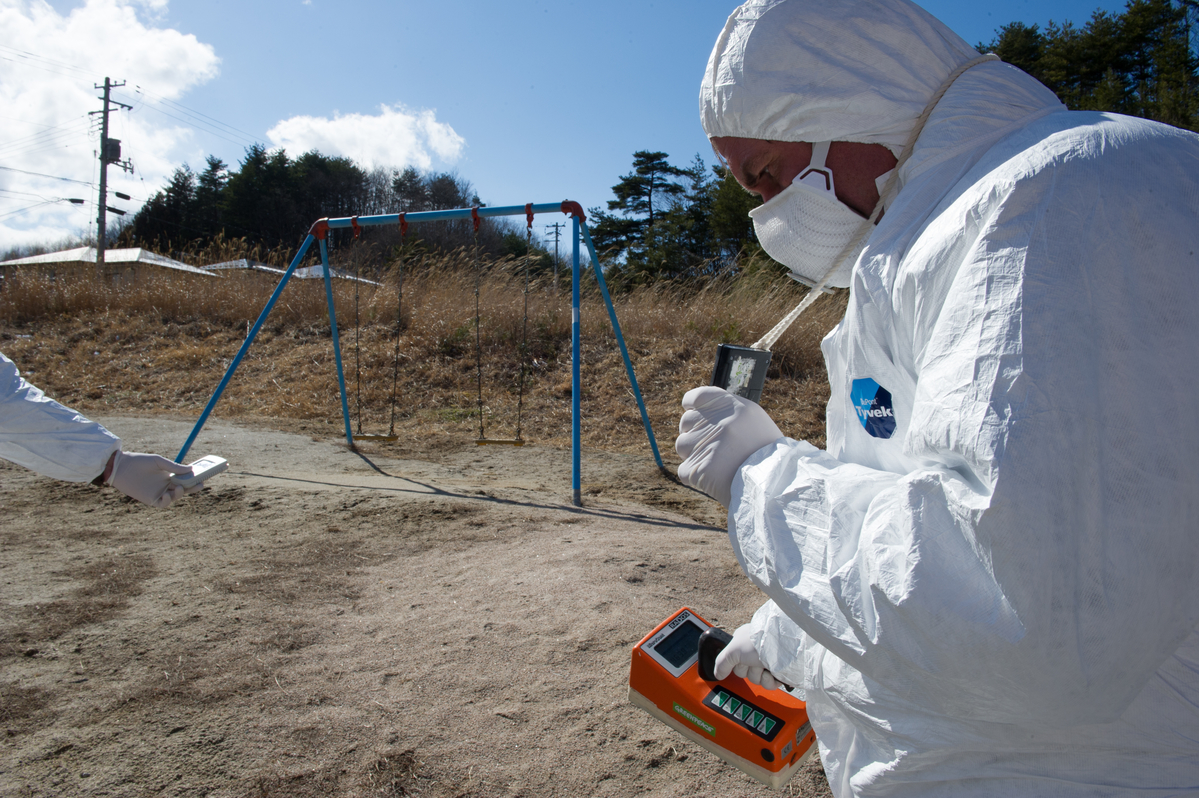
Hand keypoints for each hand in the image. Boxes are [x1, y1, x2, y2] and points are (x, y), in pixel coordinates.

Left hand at [107, 451, 202, 508]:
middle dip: (192, 488)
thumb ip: (173, 467)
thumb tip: (191, 470)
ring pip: (175, 497)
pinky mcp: (151, 499)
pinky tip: (167, 494)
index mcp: (169, 475)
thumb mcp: (158, 462)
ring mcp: (159, 492)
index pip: (185, 479)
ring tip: (179, 487)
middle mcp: (166, 485)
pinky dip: (167, 500)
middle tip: (199, 484)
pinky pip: (163, 503)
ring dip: (180, 494)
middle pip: (183, 489)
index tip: (203, 476)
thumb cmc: (139, 461)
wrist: (121, 467)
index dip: (194, 479)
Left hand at [676, 386, 782, 506]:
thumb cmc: (767, 452)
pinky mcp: (698, 468)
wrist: (774, 484)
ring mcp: (705, 444)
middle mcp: (716, 421)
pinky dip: (695, 476)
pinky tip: (714, 478)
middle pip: (686, 422)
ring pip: (682, 445)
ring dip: (694, 454)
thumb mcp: (754, 419)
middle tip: (715, 448)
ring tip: (717, 464)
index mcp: (731, 406)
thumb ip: (727, 411)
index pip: (697, 396)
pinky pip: (685, 470)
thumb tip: (699, 409)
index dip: (692, 404)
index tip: (691, 409)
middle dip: (695, 434)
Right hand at [715, 623, 782, 689]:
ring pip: (757, 680)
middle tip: (753, 662)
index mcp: (743, 645)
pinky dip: (770, 681)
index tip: (740, 662)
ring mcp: (767, 662)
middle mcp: (755, 653)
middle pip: (746, 673)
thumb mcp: (733, 650)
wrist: (781, 645)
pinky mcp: (778, 672)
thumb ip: (721, 663)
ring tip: (764, 666)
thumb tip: (717, 675)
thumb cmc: (757, 642)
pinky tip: (771, 673)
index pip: (735, 663)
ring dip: (760, 676)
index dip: (737, 665)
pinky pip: (769, 685)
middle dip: (749, 671)